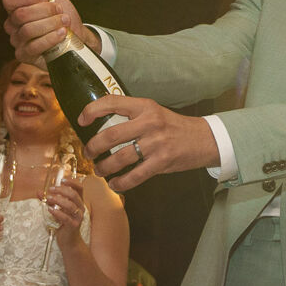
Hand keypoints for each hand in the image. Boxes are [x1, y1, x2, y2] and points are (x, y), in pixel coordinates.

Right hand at [2, 0, 85, 59]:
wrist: (77, 37)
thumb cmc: (63, 16)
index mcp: (16, 7)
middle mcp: (13, 24)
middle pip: (21, 14)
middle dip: (45, 11)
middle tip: (60, 10)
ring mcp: (17, 41)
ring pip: (28, 30)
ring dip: (50, 24)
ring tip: (64, 21)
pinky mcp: (24, 55)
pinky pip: (33, 46)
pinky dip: (50, 38)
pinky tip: (62, 34)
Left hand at [46, 176, 87, 245]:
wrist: (69, 241)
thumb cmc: (64, 223)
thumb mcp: (57, 209)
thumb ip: (49, 200)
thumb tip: (38, 192)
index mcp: (79, 202)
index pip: (80, 188)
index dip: (72, 182)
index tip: (62, 180)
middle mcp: (80, 208)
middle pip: (74, 195)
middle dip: (61, 190)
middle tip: (51, 189)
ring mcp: (78, 217)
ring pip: (70, 205)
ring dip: (58, 200)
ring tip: (49, 199)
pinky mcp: (73, 226)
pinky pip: (66, 217)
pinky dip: (57, 212)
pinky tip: (49, 209)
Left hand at [80, 97, 220, 192]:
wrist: (204, 139)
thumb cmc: (174, 126)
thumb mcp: (154, 112)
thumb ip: (132, 115)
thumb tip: (102, 124)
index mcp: (145, 106)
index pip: (111, 102)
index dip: (91, 110)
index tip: (81, 120)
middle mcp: (149, 122)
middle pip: (110, 135)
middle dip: (93, 147)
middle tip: (88, 153)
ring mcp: (156, 143)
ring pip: (120, 158)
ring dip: (104, 167)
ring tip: (99, 170)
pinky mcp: (162, 162)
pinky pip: (135, 175)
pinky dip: (121, 182)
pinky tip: (115, 184)